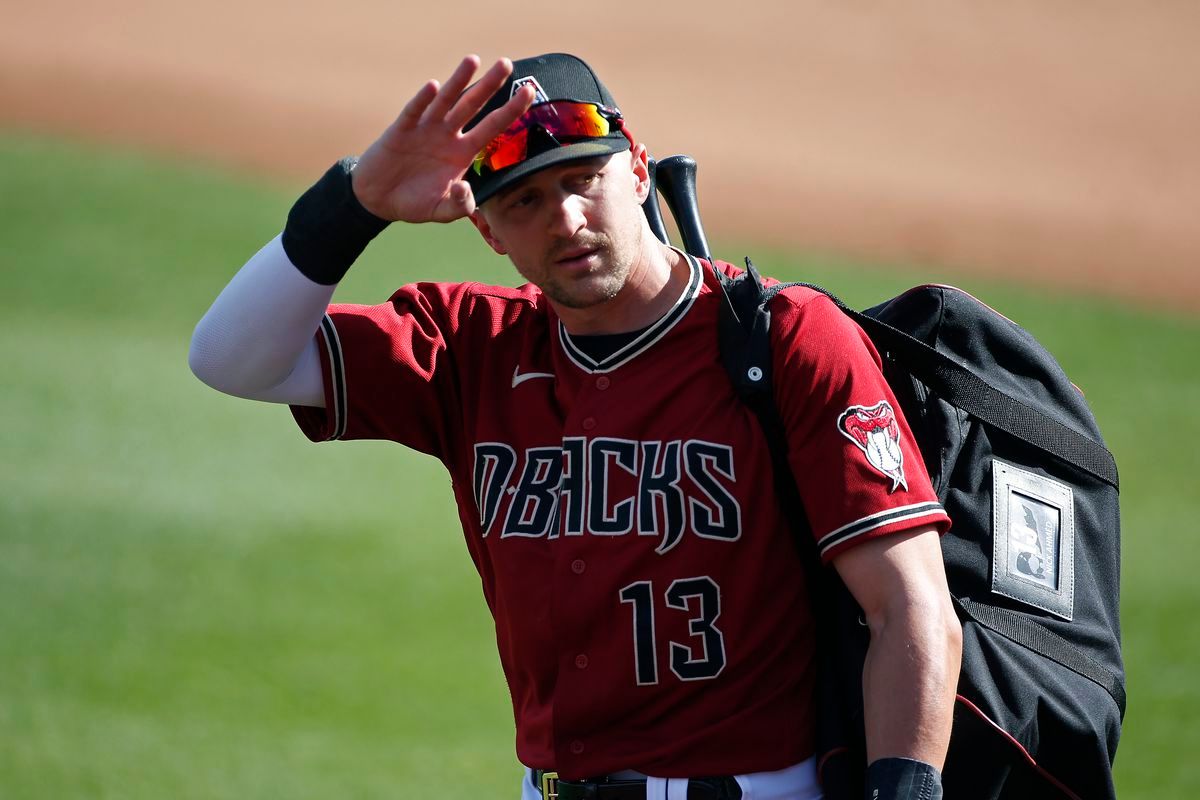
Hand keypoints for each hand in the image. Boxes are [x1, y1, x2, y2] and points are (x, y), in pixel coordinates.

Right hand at [351, 55, 535, 222]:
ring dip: (458, 81)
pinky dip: (423, 100)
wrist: (379, 199)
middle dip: (490, 85)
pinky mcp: (402, 131)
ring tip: (472, 60)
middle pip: (473, 105)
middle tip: (506, 63)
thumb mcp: (440, 210)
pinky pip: (415, 113)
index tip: (529, 92)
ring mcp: (425, 129)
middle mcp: (448, 135)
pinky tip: (434, 87)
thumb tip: (466, 190)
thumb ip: (458, 205)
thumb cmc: (414, 202)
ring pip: (446, 101)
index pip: (492, 127)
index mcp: (463, 153)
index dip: (510, 110)